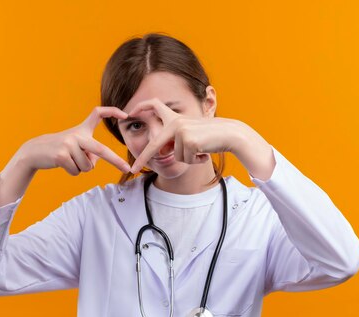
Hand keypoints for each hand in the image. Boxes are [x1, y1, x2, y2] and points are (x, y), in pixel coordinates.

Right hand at [20, 106, 131, 174]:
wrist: (35, 151)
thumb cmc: (60, 150)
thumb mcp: (76, 147)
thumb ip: (90, 153)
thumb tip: (94, 161)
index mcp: (82, 130)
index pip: (98, 113)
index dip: (112, 111)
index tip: (125, 115)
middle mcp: (77, 135)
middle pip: (101, 150)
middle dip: (116, 161)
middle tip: (127, 169)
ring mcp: (69, 144)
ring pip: (87, 166)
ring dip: (80, 168)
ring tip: (69, 160)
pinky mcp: (61, 155)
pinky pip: (76, 171)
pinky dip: (72, 172)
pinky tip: (63, 164)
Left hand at [128, 98, 242, 173]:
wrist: (229, 134)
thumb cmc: (209, 136)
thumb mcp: (189, 136)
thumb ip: (174, 140)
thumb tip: (161, 152)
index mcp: (174, 118)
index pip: (154, 106)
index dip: (141, 106)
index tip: (129, 113)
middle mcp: (175, 122)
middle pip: (155, 145)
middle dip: (143, 158)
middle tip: (132, 169)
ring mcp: (181, 131)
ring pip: (176, 156)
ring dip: (188, 158)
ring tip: (200, 148)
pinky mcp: (189, 141)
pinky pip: (186, 159)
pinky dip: (195, 160)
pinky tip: (204, 151)